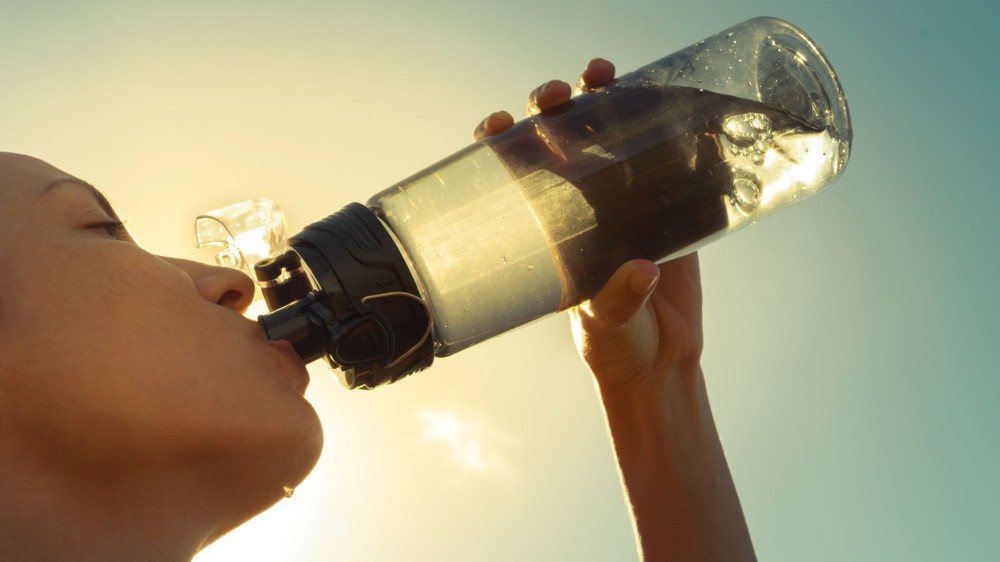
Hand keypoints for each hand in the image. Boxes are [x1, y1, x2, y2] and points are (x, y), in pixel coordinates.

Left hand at [474, 58, 703, 391]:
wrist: (662, 364)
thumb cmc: (616, 347)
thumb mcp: (606, 326)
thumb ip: (618, 300)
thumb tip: (642, 270)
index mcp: (550, 229)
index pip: (516, 174)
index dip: (501, 143)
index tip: (497, 126)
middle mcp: (583, 207)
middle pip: (561, 141)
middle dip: (552, 108)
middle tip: (557, 96)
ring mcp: (626, 201)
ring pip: (610, 136)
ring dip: (604, 101)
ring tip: (601, 76)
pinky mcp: (670, 207)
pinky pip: (667, 158)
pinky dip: (667, 127)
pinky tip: (667, 99)